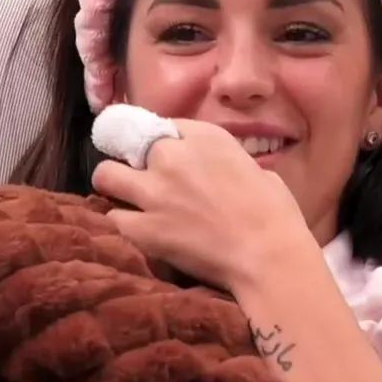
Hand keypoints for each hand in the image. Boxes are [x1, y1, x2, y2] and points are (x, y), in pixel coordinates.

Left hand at [91, 118, 313, 290]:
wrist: (268, 256)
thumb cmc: (276, 214)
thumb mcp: (256, 168)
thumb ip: (226, 163)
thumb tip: (218, 174)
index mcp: (205, 136)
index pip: (162, 125)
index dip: (162, 144)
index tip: (167, 159)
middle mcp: (172, 156)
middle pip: (126, 143)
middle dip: (132, 160)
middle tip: (142, 180)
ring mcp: (153, 192)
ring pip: (105, 175)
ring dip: (115, 187)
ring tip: (128, 202)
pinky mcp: (142, 228)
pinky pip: (113, 217)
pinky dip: (123, 225)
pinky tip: (139, 233)